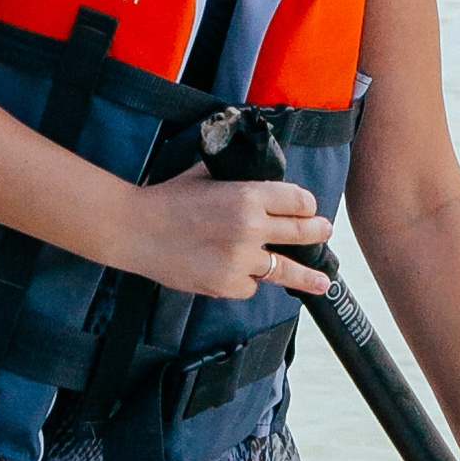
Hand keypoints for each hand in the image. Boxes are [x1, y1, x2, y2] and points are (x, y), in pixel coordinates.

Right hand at [128, 168, 332, 302]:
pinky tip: (231, 271)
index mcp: (248, 195)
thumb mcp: (206, 174)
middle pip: (302, 233)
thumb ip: (237, 176)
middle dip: (318, 233)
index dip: (306, 205)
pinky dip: (247, 281)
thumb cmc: (168, 199)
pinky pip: (252, 286)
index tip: (307, 209)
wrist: (134, 230)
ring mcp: (240, 260)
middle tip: (325, 233)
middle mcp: (250, 228)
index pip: (299, 201)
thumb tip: (260, 176)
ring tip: (322, 282)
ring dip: (306, 276)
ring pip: (284, 269)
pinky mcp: (227, 285)